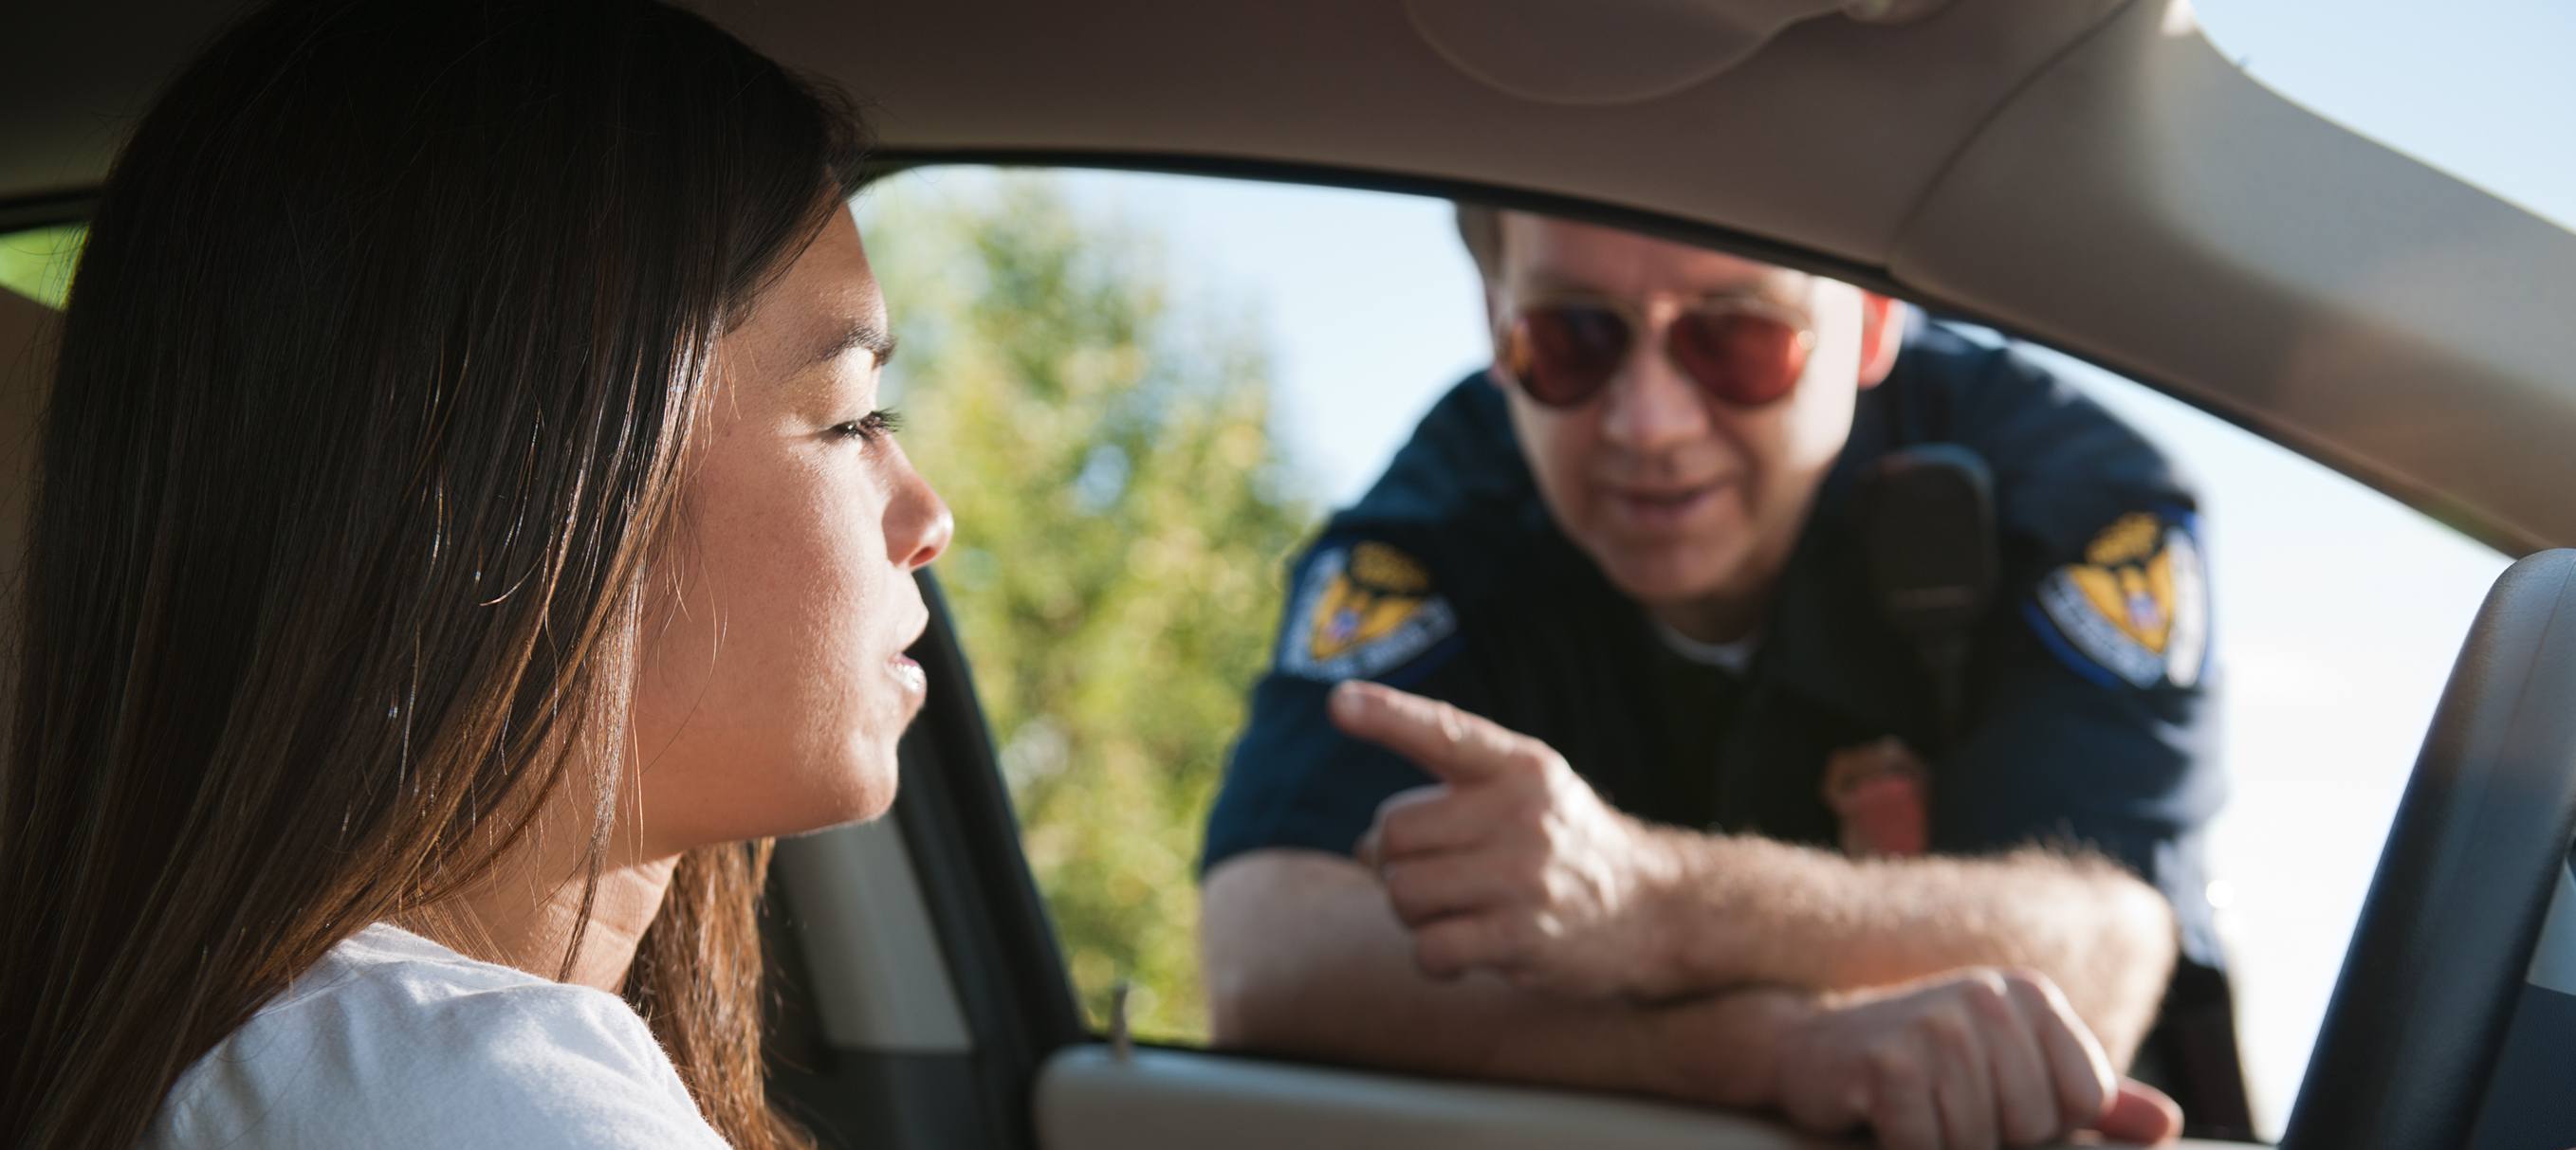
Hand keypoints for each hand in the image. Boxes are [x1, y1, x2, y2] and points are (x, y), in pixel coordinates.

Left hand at [1332, 680, 1680, 998]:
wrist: (1652, 908)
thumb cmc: (1561, 844)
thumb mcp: (1525, 789)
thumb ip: (1447, 792)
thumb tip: (1363, 848)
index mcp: (1520, 766)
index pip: (1444, 732)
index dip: (1387, 715)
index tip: (1339, 701)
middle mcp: (1523, 813)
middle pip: (1391, 833)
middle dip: (1393, 860)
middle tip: (1437, 870)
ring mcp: (1524, 877)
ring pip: (1402, 893)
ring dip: (1412, 911)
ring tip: (1456, 908)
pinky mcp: (1523, 938)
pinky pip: (1430, 949)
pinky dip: (1434, 957)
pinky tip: (1464, 949)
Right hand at [1772, 968, 2182, 1149]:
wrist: (1809, 1045)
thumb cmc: (1922, 1063)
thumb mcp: (2010, 1069)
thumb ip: (2090, 1099)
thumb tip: (2166, 1124)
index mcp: (2030, 995)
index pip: (2083, 1101)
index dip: (2041, 1123)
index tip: (1992, 1102)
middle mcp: (1988, 997)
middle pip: (2033, 1126)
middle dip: (1988, 1138)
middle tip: (1942, 1107)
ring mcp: (1937, 1024)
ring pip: (1977, 1142)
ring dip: (1941, 1144)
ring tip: (1914, 1113)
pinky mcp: (1889, 1060)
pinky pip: (1925, 1145)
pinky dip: (1905, 1147)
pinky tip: (1883, 1119)